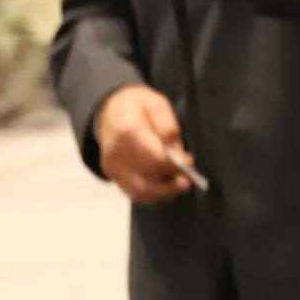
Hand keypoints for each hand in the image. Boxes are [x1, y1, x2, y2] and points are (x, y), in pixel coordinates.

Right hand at [94, 85, 194, 203]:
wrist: (109, 111)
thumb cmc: (137, 107)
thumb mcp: (156, 103)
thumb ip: (168, 125)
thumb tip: (175, 150)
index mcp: (128, 130)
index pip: (155, 157)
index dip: (175, 164)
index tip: (189, 161)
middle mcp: (116, 152)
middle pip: (148, 177)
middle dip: (171, 182)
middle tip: (188, 180)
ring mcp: (112, 166)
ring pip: (140, 191)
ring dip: (164, 193)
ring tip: (179, 186)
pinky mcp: (113, 175)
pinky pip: (133, 193)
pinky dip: (152, 196)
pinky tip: (166, 190)